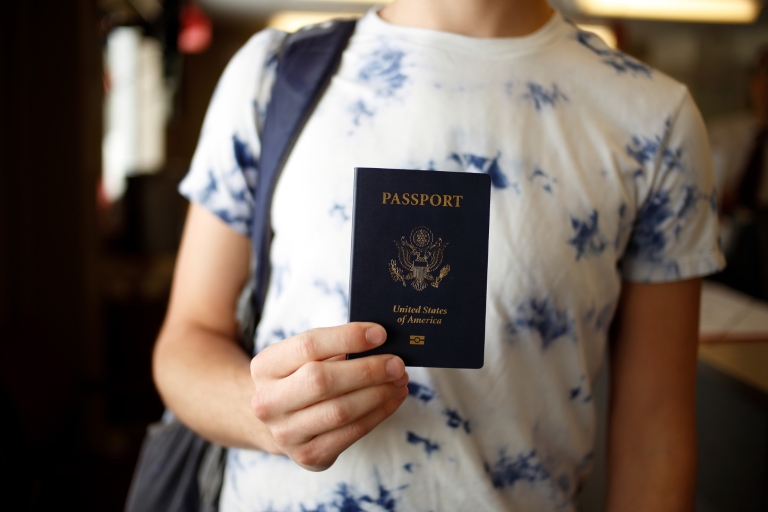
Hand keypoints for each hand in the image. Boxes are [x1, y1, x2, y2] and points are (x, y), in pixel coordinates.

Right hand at [249, 323, 408, 470]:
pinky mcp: (308, 456)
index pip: (308, 346)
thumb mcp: (302, 357)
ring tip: (400, 380)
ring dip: (378, 393)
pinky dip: (379, 414)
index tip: (380, 334)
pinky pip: (351, 433)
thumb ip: (332, 345)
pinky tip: (394, 399)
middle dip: (367, 370)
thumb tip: (379, 340)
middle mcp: (267, 403)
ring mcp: (285, 434)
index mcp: (264, 367)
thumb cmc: (299, 377)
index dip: (347, 337)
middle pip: (322, 381)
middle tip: (397, 363)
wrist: (278, 421)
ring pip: (341, 411)